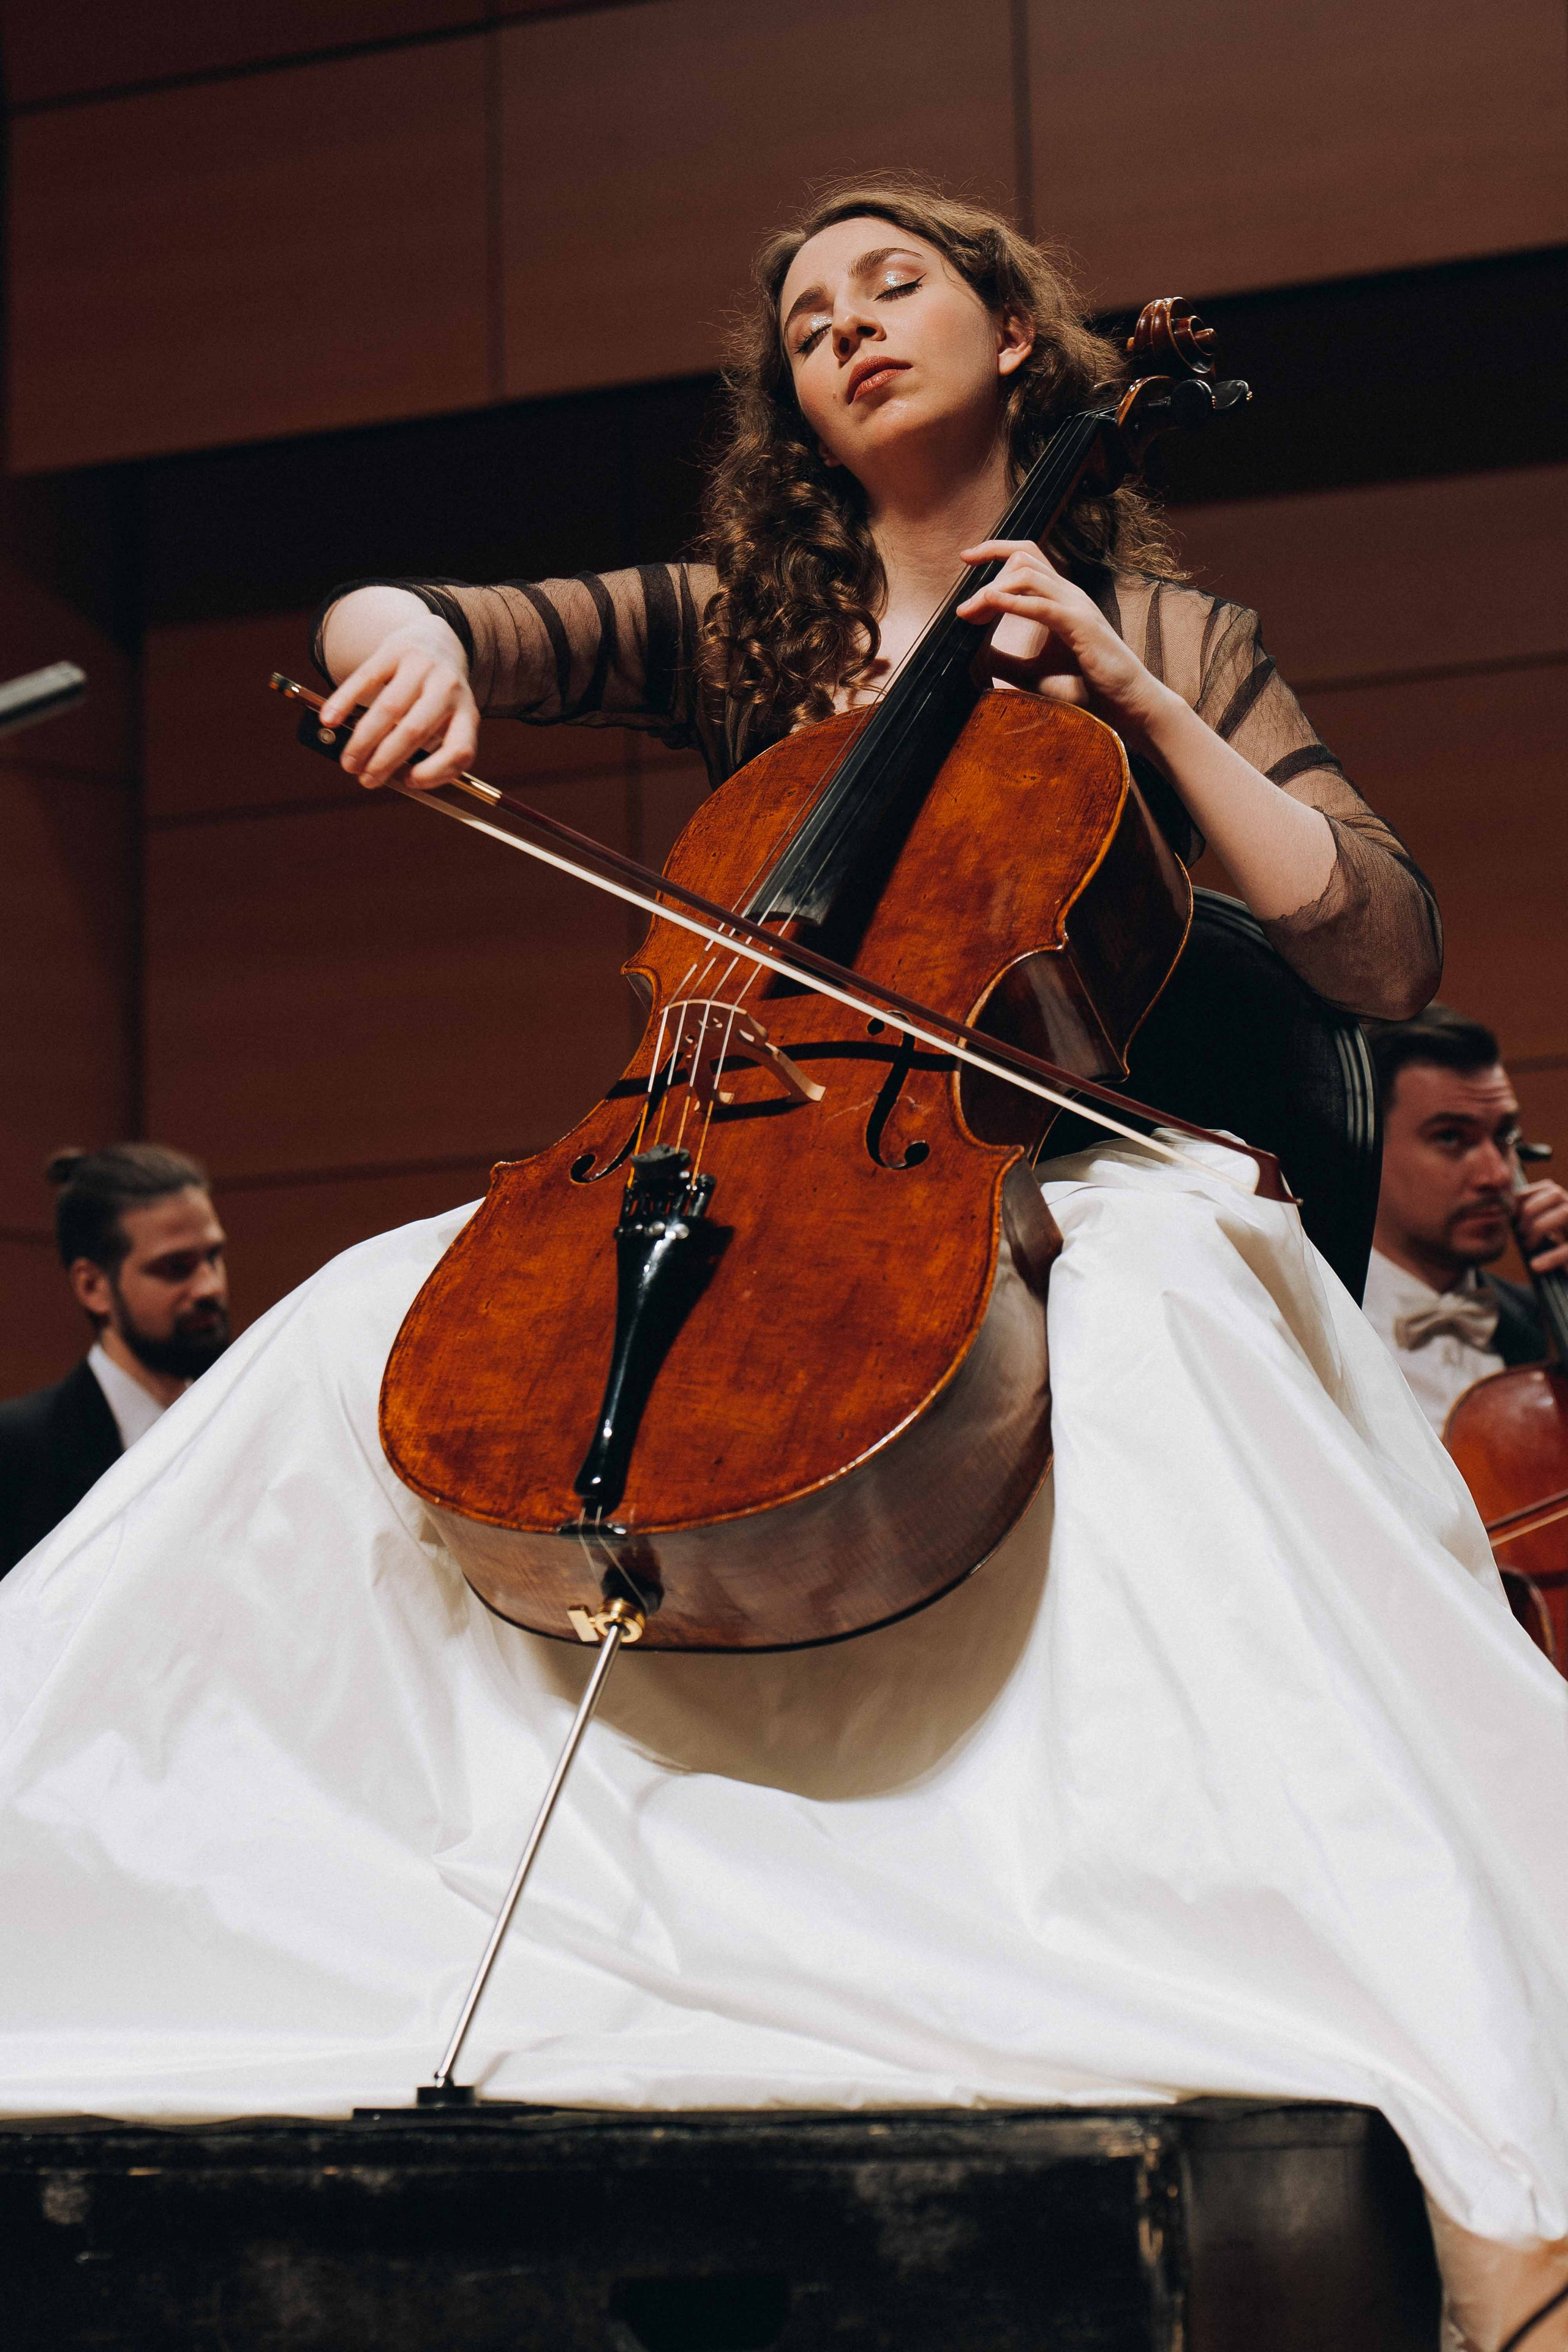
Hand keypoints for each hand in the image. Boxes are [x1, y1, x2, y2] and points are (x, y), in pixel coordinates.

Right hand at [319, 616, 478, 788]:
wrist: (436, 640)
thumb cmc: (435, 696)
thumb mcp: (444, 721)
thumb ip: (424, 749)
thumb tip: (382, 774)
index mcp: (467, 714)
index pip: (460, 751)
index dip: (435, 773)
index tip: (409, 782)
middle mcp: (449, 689)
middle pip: (414, 731)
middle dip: (385, 761)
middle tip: (365, 779)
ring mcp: (423, 666)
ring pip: (389, 708)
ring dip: (363, 741)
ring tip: (349, 761)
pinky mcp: (396, 649)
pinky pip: (366, 678)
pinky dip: (344, 701)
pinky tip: (330, 720)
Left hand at [955, 540, 1174, 749]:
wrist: (1127, 705)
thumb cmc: (1087, 688)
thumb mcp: (1032, 674)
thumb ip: (1004, 660)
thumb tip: (972, 655)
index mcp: (1059, 599)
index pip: (1026, 557)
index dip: (994, 550)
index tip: (966, 559)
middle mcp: (1068, 595)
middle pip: (1023, 558)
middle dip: (987, 574)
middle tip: (964, 610)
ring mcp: (1076, 607)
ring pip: (1029, 574)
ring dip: (994, 590)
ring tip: (970, 613)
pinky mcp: (1081, 627)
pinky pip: (1043, 606)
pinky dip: (1013, 603)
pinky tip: (989, 604)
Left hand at [1514, 1178, 1567, 1274]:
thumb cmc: (1552, 1249)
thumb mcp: (1541, 1231)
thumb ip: (1529, 1219)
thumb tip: (1506, 1211)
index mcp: (1565, 1203)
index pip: (1548, 1186)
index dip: (1526, 1196)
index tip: (1512, 1213)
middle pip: (1556, 1194)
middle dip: (1531, 1209)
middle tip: (1519, 1231)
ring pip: (1564, 1213)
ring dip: (1539, 1226)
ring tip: (1527, 1245)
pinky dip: (1551, 1257)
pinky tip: (1535, 1265)